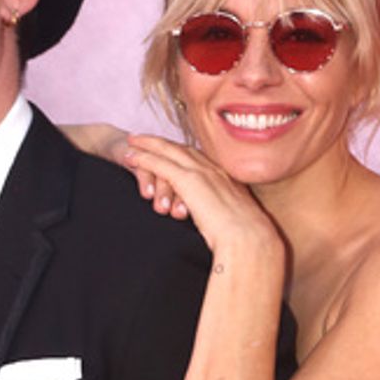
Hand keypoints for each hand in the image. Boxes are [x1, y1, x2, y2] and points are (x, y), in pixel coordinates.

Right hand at [61, 123, 189, 218]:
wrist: (118, 149)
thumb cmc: (144, 174)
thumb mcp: (160, 188)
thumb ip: (175, 205)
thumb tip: (191, 235)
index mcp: (184, 169)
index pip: (195, 185)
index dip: (198, 201)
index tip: (198, 221)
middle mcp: (170, 162)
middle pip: (182, 177)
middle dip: (182, 196)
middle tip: (178, 214)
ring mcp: (152, 156)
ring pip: (164, 172)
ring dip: (163, 190)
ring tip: (161, 208)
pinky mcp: (134, 153)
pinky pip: (142, 166)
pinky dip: (146, 179)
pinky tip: (146, 194)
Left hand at [124, 135, 280, 259]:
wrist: (249, 240)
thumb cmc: (247, 241)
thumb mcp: (236, 226)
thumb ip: (225, 220)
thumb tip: (223, 230)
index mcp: (227, 179)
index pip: (200, 160)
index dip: (182, 153)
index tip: (170, 149)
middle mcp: (215, 170)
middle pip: (183, 149)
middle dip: (163, 142)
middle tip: (144, 138)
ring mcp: (202, 173)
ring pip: (169, 151)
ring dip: (149, 145)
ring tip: (132, 142)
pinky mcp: (189, 181)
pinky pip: (161, 164)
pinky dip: (144, 158)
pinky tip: (130, 156)